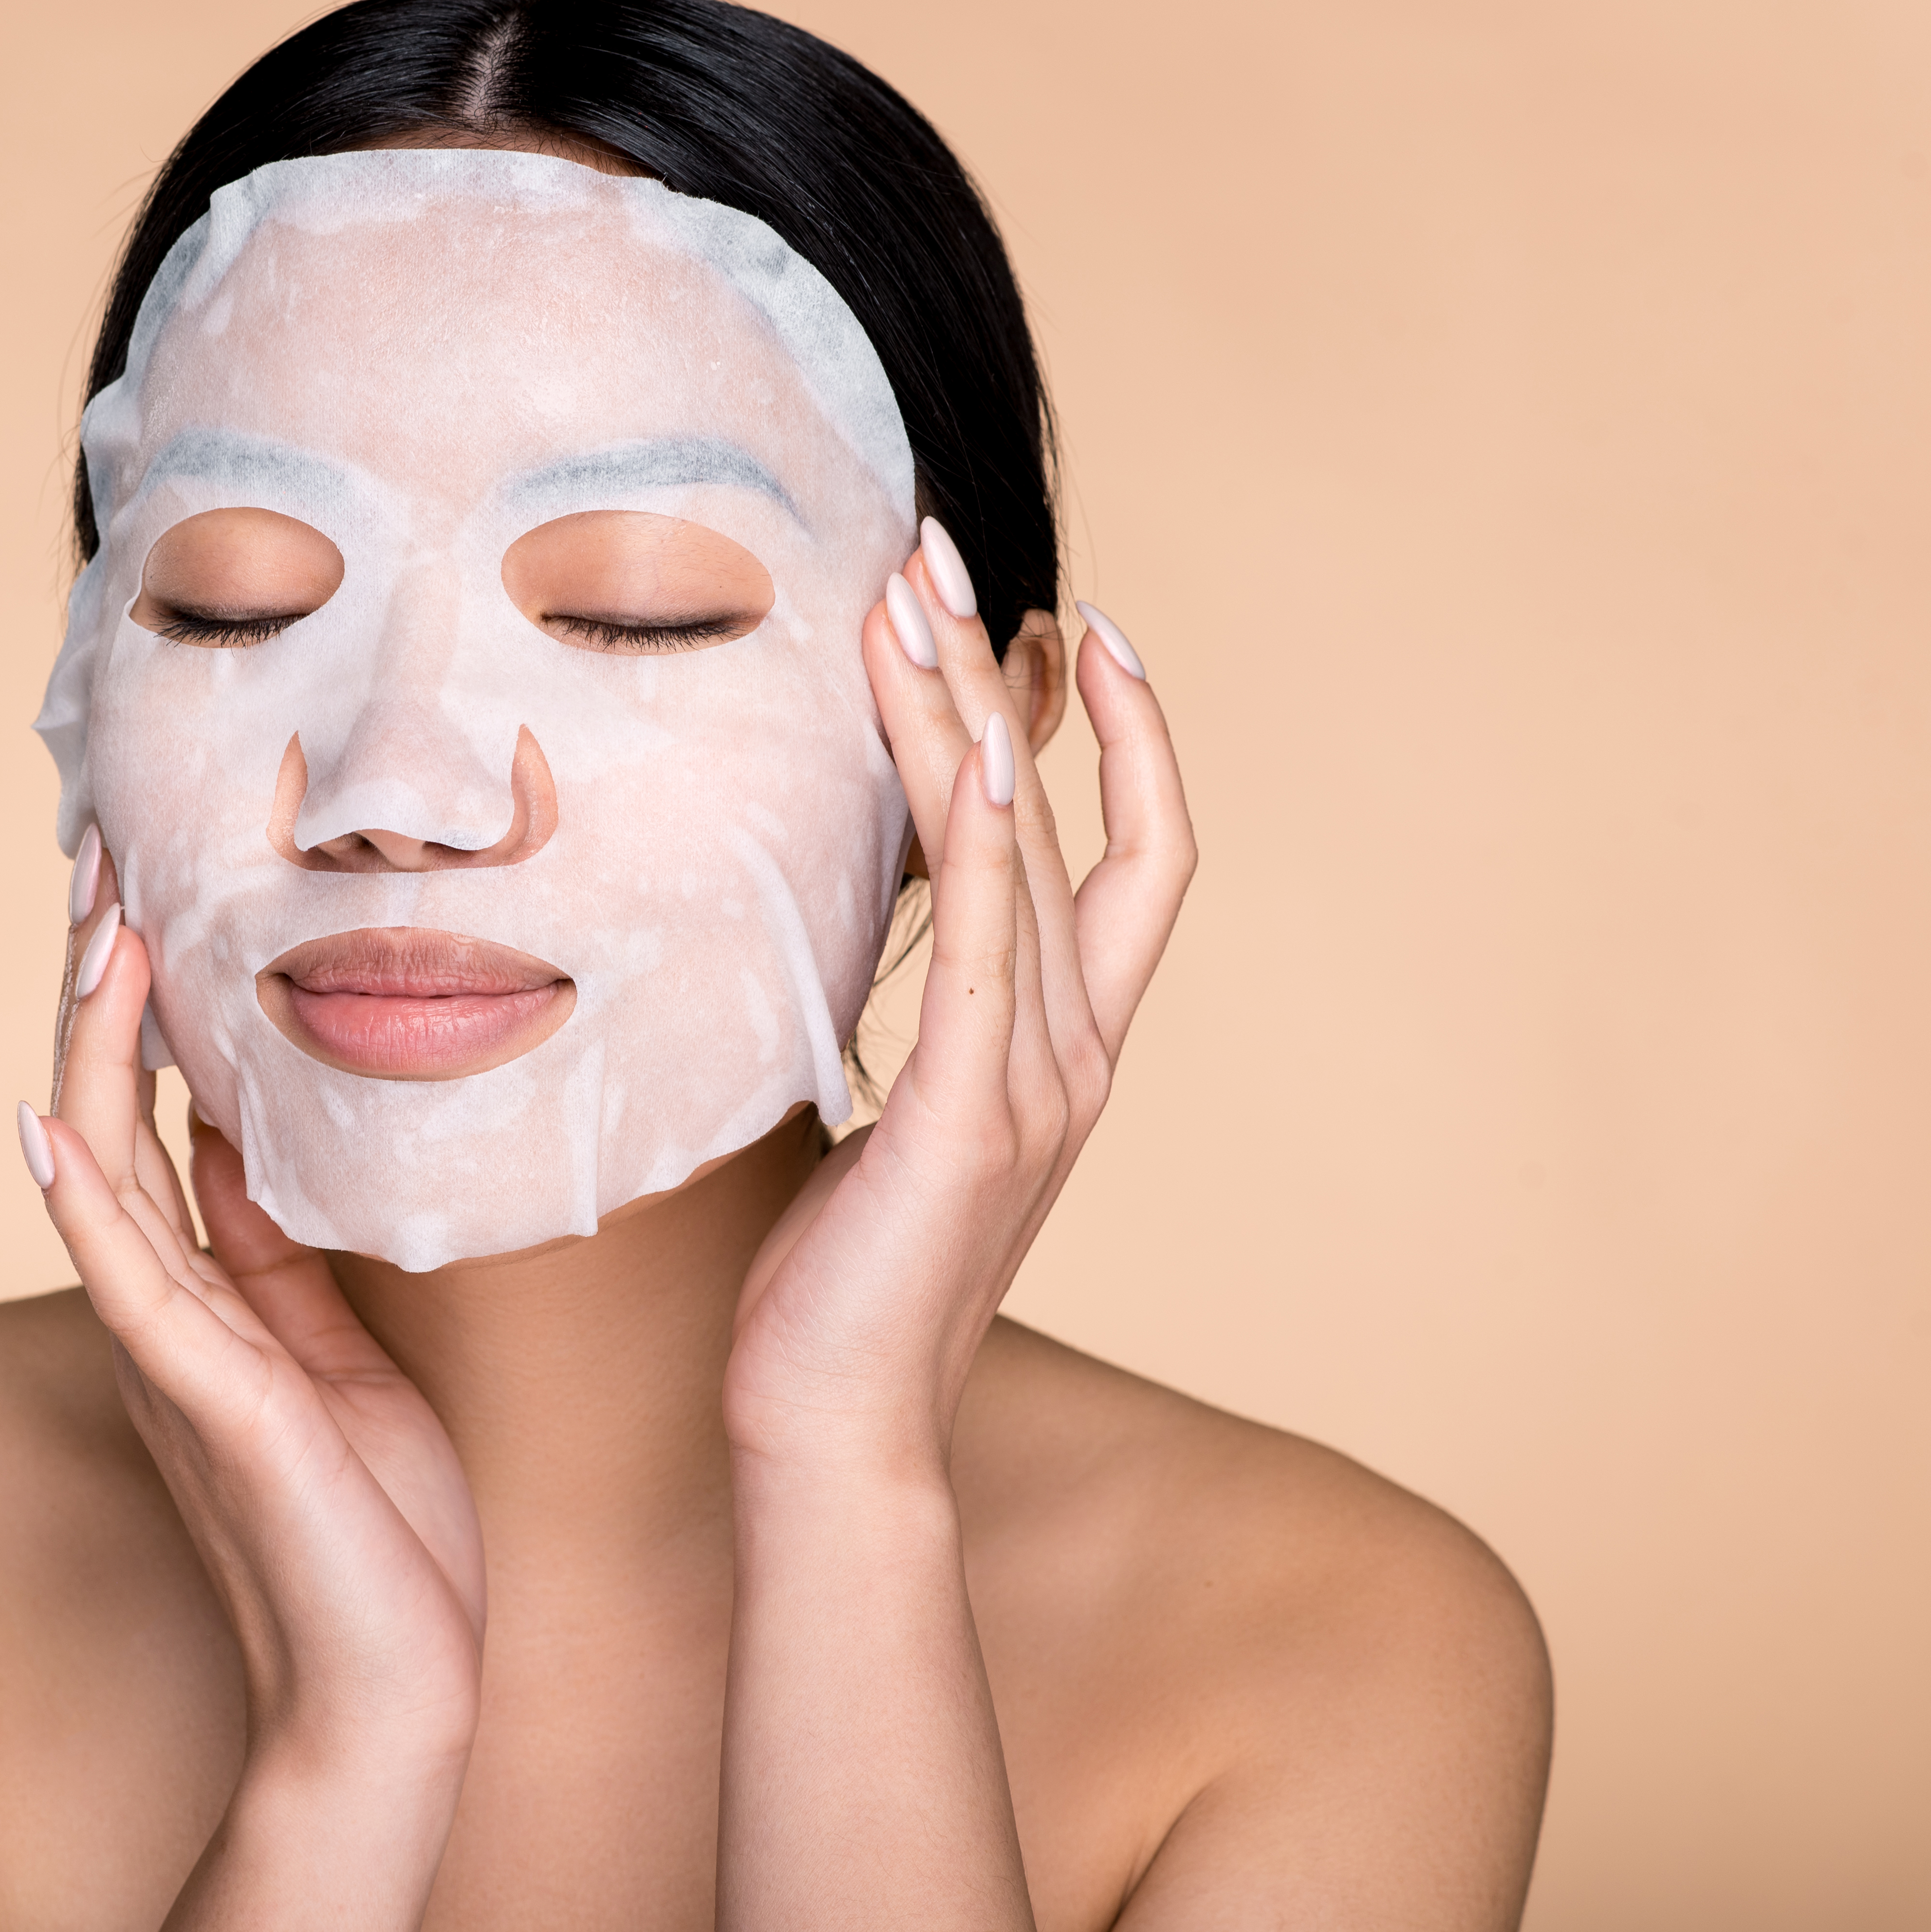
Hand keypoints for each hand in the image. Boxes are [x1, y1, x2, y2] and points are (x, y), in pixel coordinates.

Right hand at [22, 841, 487, 1798]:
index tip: (149, 886)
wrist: (393, 1692)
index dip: (140, 1002)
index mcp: (205, 1296)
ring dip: (92, 1052)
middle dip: (103, 989)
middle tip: (106, 856)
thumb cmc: (379, 1530)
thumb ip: (274, 1248)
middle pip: (106, 1118)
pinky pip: (134, 1288)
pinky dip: (88, 1203)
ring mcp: (179, 1361)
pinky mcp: (215, 1410)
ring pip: (104, 1176)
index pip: (149, 1116)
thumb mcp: (336, 1349)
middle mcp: (168, 1315)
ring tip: (95, 933)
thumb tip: (242, 1131)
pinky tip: (54, 1123)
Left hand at [724, 529, 1195, 1473]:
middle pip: (1081, 817)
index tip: (1067, 628)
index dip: (1128, 737)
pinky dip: (992, 840)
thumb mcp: (896, 1128)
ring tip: (910, 589)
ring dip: (970, 711)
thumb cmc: (845, 1282)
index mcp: (1064, 1052)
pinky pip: (992, 948)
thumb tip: (851, 943)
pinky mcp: (963, 1116)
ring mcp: (1034, 1084)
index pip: (1138, 859)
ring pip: (1023, 851)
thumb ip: (914, 1035)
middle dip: (1012, 674)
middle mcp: (1074, 1053)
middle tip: (940, 548)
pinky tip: (981, 745)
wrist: (838, 1428)